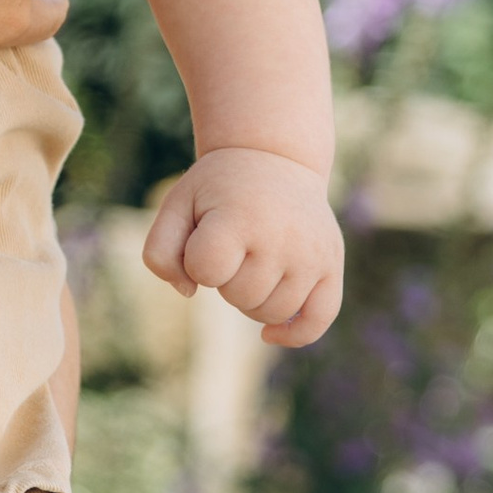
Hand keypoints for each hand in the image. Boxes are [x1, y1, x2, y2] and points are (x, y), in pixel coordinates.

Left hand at [144, 147, 343, 346]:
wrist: (273, 157)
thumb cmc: (218, 189)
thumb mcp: (177, 205)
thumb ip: (160, 252)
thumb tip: (189, 292)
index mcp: (240, 219)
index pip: (204, 271)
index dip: (196, 262)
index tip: (204, 236)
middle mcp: (282, 238)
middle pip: (239, 297)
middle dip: (225, 279)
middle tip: (232, 246)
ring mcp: (312, 254)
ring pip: (272, 313)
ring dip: (251, 299)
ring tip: (251, 263)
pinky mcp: (332, 265)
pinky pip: (317, 322)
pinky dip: (293, 335)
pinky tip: (270, 334)